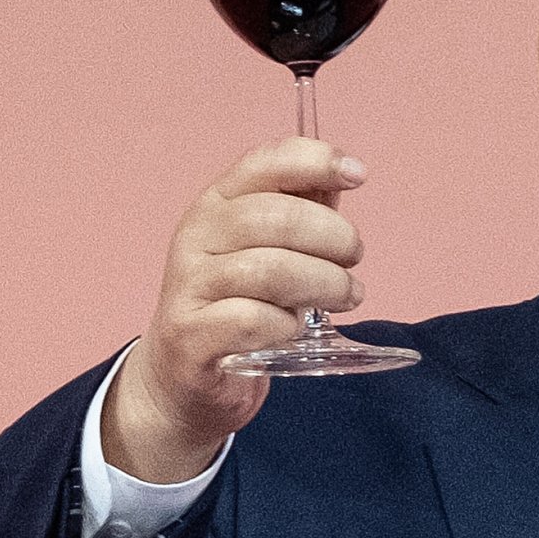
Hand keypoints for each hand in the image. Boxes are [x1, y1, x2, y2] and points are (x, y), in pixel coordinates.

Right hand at [101, 138, 364, 481]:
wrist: (181, 377)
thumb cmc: (236, 305)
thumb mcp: (266, 249)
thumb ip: (303, 212)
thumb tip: (345, 176)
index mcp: (216, 205)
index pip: (264, 163)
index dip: (315, 160)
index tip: (357, 175)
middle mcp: (196, 238)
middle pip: (275, 218)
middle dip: (332, 237)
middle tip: (353, 261)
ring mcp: (190, 287)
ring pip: (269, 270)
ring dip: (323, 284)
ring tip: (345, 296)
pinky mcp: (192, 337)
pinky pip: (252, 321)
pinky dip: (287, 325)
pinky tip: (295, 330)